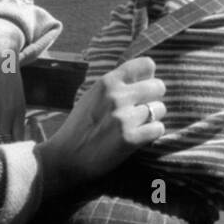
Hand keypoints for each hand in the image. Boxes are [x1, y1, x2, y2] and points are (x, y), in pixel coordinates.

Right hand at [35, 56, 166, 199]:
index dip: (149, 76)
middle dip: (153, 98)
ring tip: (138, 126)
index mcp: (107, 82)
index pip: (146, 64)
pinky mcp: (130, 139)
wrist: (64, 159)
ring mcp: (124, 118)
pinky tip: (140, 137)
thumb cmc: (79, 127)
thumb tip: (145, 75)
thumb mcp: (93, 96)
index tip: (143, 87)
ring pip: (160, 109)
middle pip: (158, 87)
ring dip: (153, 118)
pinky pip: (158, 128)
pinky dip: (152, 134)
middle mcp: (117, 96)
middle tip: (142, 110)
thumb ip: (115, 85)